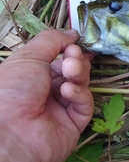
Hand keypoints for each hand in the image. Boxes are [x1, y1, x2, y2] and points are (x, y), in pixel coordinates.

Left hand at [0, 29, 93, 161]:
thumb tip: (72, 33)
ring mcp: (60, 109)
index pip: (57, 60)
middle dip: (75, 60)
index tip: (74, 42)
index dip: (68, 50)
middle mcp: (45, 92)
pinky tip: (68, 91)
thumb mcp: (28, 56)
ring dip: (78, 74)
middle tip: (72, 57)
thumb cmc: (11, 90)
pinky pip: (84, 105)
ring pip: (81, 85)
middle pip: (72, 71)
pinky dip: (79, 95)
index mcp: (30, 76)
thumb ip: (52, 40)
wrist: (9, 132)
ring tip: (71, 70)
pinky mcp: (73, 124)